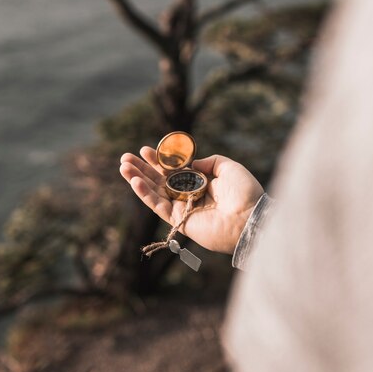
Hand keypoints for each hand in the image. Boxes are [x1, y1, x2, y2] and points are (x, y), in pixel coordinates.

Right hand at [120, 147, 263, 253]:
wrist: (249, 218)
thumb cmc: (245, 193)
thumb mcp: (229, 167)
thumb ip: (210, 162)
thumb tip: (192, 163)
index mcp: (201, 183)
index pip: (174, 171)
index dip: (159, 161)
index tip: (145, 150)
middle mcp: (189, 195)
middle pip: (159, 181)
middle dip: (142, 169)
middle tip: (125, 158)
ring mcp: (183, 209)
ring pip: (155, 193)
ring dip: (137, 180)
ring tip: (123, 167)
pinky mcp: (179, 221)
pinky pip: (158, 207)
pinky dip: (145, 195)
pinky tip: (135, 182)